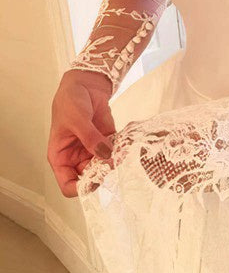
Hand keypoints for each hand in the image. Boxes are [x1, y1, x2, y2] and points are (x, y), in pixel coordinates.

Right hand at [48, 70, 116, 197]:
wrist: (85, 84)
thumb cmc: (71, 101)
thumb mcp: (77, 120)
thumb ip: (91, 139)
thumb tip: (105, 155)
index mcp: (60, 157)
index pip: (67, 184)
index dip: (80, 188)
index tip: (94, 181)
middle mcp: (76, 158)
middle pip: (89, 179)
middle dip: (101, 175)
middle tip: (111, 165)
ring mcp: (92, 151)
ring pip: (103, 168)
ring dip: (113, 163)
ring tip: (119, 153)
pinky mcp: (107, 142)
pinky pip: (115, 154)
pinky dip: (121, 152)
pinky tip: (124, 146)